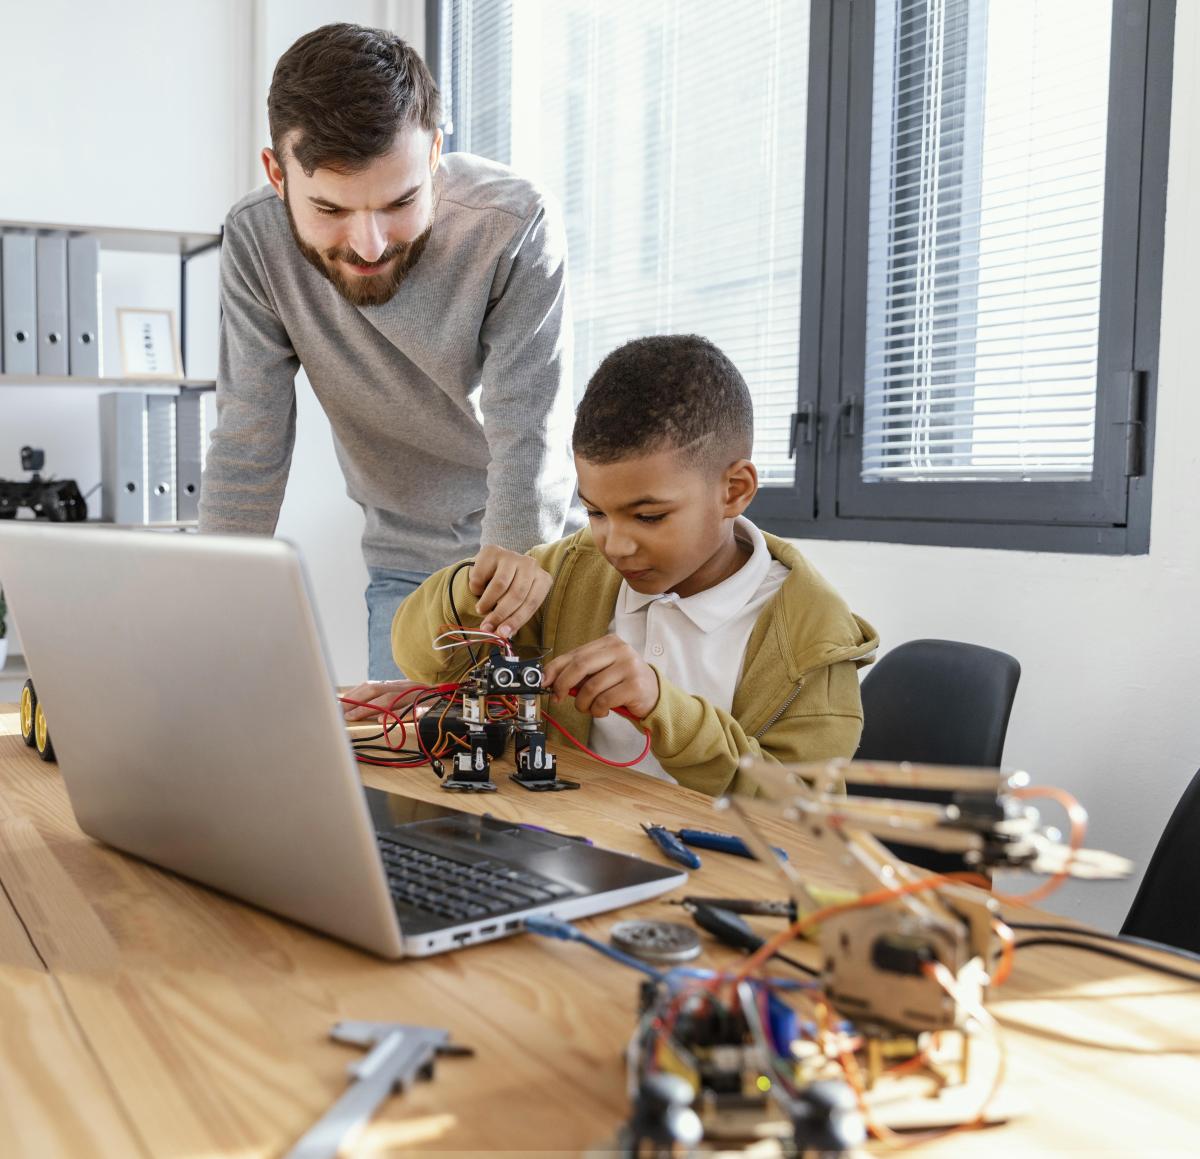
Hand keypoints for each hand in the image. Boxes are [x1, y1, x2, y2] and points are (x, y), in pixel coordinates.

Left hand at [340, 679, 423, 721]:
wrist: (458, 700)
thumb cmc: (427, 702)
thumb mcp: (407, 696)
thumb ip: (387, 700)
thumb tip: (359, 709)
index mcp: (399, 685)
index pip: (372, 686)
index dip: (353, 695)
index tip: (338, 705)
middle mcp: (406, 688)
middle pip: (378, 690)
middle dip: (356, 701)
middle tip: (340, 713)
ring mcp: (418, 697)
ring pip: (392, 698)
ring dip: (369, 708)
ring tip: (353, 717)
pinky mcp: (430, 708)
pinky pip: (415, 710)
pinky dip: (399, 715)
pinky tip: (385, 720)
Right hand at [469, 545, 551, 638]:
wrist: (494, 565)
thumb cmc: (510, 589)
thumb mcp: (518, 603)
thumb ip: (513, 617)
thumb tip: (503, 634)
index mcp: (543, 579)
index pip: (532, 603)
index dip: (516, 620)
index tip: (502, 634)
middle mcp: (531, 564)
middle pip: (517, 594)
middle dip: (500, 614)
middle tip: (487, 627)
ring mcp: (512, 555)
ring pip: (500, 585)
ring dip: (487, 602)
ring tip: (481, 609)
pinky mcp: (492, 551)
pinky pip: (482, 575)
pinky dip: (477, 588)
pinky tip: (478, 590)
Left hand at [542, 635, 659, 719]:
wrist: (654, 694)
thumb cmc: (623, 682)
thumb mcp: (602, 671)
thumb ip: (580, 672)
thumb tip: (550, 680)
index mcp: (609, 642)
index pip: (575, 653)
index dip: (555, 669)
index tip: (545, 682)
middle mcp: (620, 650)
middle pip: (580, 666)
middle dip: (563, 685)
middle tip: (558, 698)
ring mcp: (629, 667)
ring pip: (590, 687)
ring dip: (583, 704)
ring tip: (588, 708)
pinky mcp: (634, 685)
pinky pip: (603, 701)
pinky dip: (597, 711)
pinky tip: (602, 711)